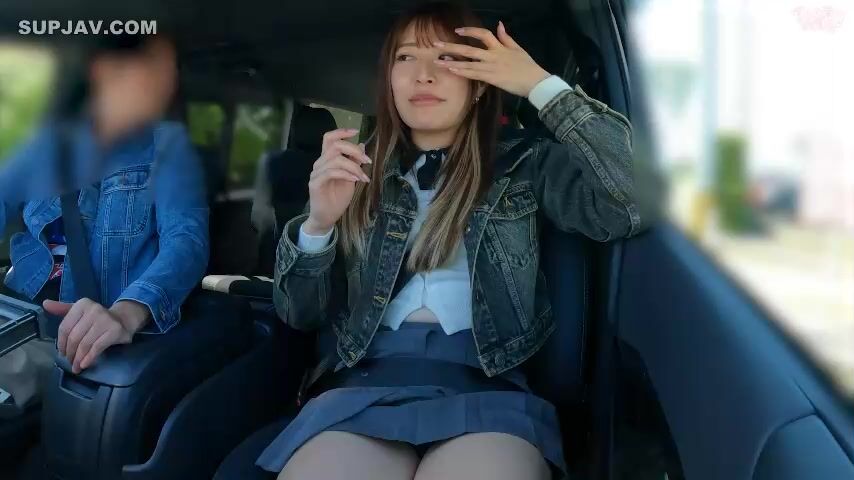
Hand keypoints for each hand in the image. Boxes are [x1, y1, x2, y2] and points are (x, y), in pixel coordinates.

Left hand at [44, 298, 149, 372]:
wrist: (123, 320)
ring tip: (77, 367)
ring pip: (85, 343)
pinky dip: (89, 358)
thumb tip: (45, 303)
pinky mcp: (115, 330)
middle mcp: (94, 309)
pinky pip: (97, 347)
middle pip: (74, 337)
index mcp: (82, 305)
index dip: (61, 343)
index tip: (62, 353)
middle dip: (70, 353)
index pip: (65, 327)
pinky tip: (86, 364)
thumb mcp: (80, 312)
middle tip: (70, 362)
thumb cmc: (97, 318)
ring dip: (79, 358)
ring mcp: (105, 319)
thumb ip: (62, 309)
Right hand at [306, 128, 371, 231]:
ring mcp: (316, 173)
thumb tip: (362, 145)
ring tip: (363, 177)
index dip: (342, 132)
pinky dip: (346, 174)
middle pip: (335, 145)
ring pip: (336, 159)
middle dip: (354, 150)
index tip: (357, 131)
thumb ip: (354, 162)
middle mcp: (320, 163)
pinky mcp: (315, 183)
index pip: (329, 138)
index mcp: (327, 159)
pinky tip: (355, 179)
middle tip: (367, 161)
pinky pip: (331, 172)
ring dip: (354, 166)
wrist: (327, 217)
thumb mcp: (351, 177)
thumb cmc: (337, 198)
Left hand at [432, 21, 549, 97]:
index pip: (482, 34)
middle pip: (469, 49)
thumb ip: (506, 37)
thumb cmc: (527, 66)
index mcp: (500, 47)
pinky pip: (474, 74)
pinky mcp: (492, 78)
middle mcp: (493, 55)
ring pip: (468, 63)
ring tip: (438, 62)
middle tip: (436, 45)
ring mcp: (491, 67)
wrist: (535, 81)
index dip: (469, 31)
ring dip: (452, 62)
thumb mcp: (518, 48)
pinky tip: (452, 70)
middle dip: (451, 47)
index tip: (457, 31)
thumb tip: (499, 24)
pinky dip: (462, 72)